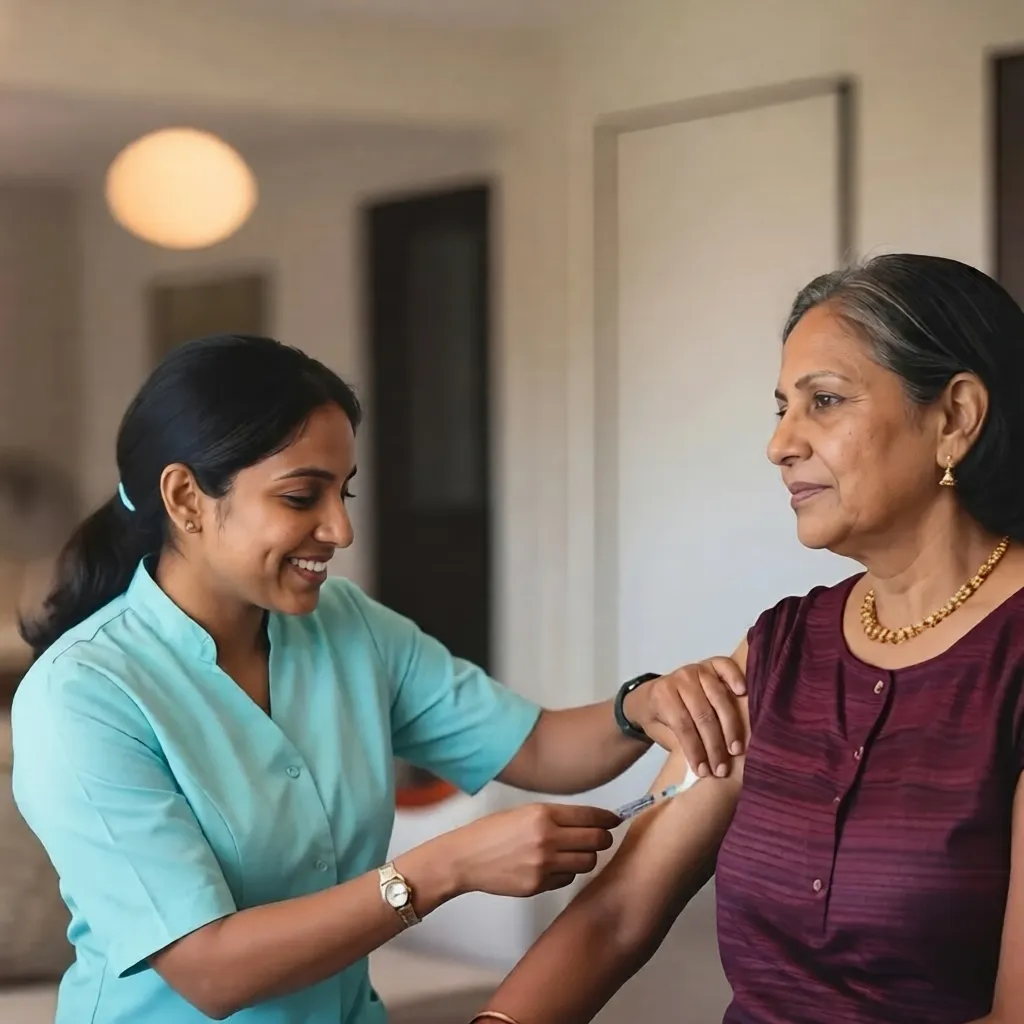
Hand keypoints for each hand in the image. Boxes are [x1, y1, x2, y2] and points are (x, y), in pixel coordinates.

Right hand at [447, 803, 619, 897]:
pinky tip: (553, 866)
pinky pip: (567, 878)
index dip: (607, 818)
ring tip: (574, 853)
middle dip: (602, 838)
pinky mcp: (538, 886)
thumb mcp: (524, 812)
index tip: (614, 820)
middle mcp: (547, 838)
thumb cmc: (492, 831)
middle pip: (596, 841)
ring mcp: (544, 865)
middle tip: (600, 838)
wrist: (465, 858)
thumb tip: (588, 820)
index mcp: (543, 814)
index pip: (590, 816)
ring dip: (586, 857)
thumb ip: (555, 816)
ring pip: (587, 862)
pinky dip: (566, 872)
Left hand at [622, 658, 746, 777]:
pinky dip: (735, 677)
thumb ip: (679, 742)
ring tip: (736, 750)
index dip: (695, 750)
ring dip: (730, 726)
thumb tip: (706, 765)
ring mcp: (697, 669)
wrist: (650, 694)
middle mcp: (680, 679)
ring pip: (718, 698)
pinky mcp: (710, 664)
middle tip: (723, 769)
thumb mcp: (659, 732)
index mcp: (662, 695)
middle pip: (703, 714)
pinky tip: (742, 693)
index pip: (683, 725)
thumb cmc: (658, 718)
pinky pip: (725, 667)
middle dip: (715, 745)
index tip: (705, 772)